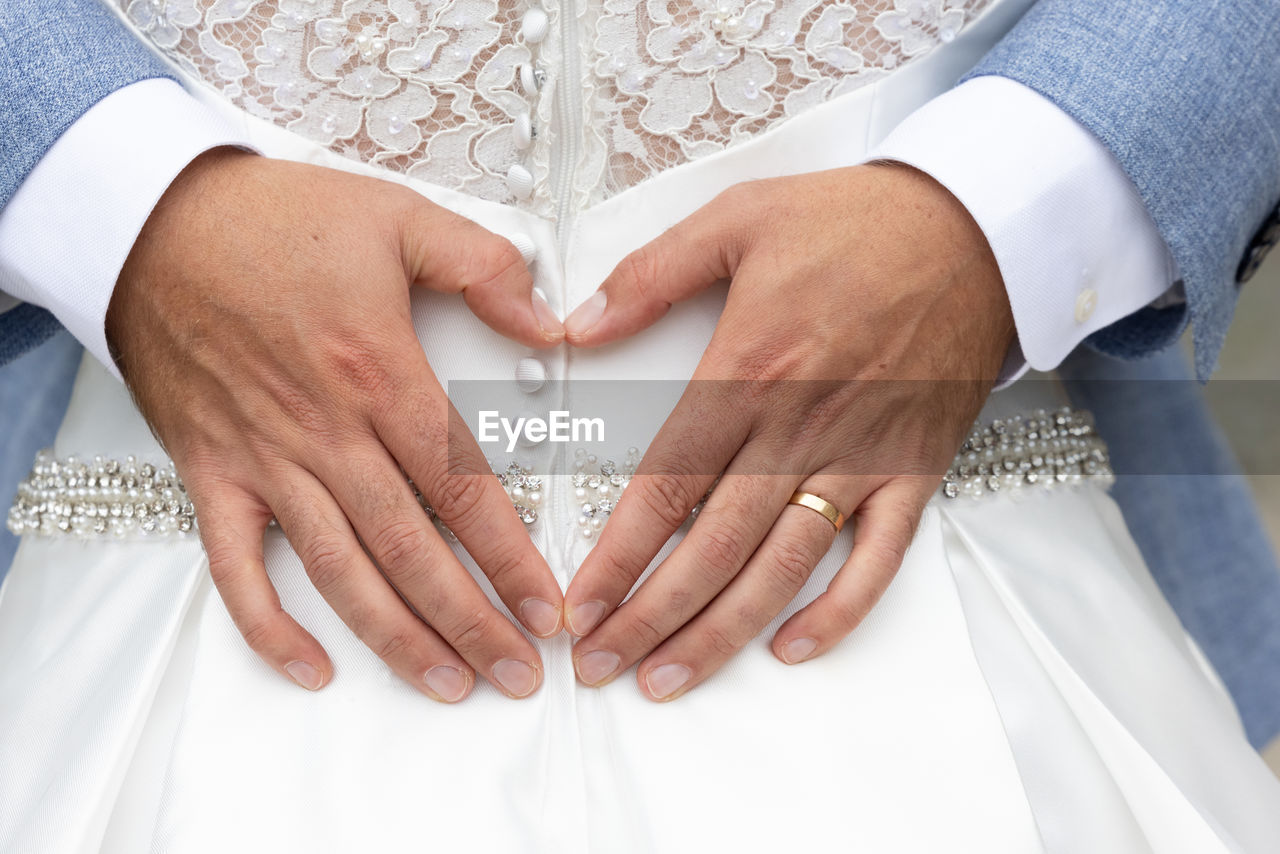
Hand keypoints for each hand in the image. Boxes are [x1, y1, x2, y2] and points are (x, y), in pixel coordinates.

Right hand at [108, 148, 566, 700]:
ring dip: (396, 637)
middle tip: (519, 673)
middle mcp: (327, 433)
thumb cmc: (276, 222)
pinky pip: (236, 566)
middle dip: (471, 621)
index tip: (546, 607)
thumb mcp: (400, 218)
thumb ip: (486, 269)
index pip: (462, 488)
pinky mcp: (212, 473)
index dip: (510, 556)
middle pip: (412, 550)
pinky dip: (268, 623)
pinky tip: (311, 666)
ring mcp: (266, 461)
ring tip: (448, 685)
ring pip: (341, 571)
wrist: (154, 223)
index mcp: (381, 375)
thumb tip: (551, 326)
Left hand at [559, 163, 1012, 699]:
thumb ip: (651, 274)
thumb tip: (578, 326)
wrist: (976, 227)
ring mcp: (861, 457)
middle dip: (650, 617)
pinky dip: (840, 611)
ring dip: (724, 632)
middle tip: (602, 664)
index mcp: (747, 371)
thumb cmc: (858, 222)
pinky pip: (878, 559)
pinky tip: (793, 647)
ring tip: (670, 679)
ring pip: (783, 568)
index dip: (616, 557)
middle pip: (712, 547)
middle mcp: (799, 428)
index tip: (579, 604)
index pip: (664, 486)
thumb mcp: (739, 218)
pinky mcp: (913, 470)